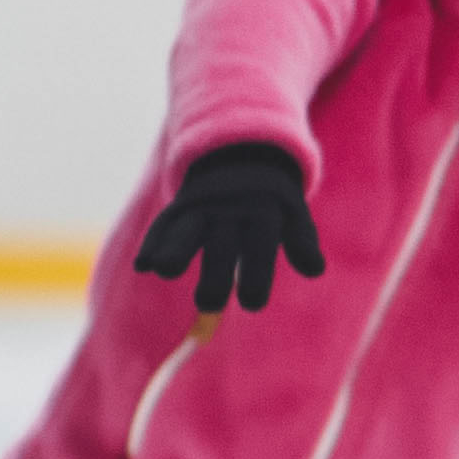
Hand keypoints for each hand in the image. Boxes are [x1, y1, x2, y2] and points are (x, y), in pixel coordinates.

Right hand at [130, 141, 321, 314]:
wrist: (242, 154)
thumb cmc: (274, 202)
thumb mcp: (294, 216)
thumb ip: (303, 242)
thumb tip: (316, 268)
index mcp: (264, 213)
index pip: (261, 245)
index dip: (257, 274)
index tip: (252, 304)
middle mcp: (230, 210)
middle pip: (222, 243)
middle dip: (215, 273)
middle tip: (209, 304)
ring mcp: (202, 207)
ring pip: (187, 229)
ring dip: (174, 248)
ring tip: (163, 269)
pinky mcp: (179, 207)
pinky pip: (164, 224)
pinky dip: (153, 242)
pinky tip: (142, 266)